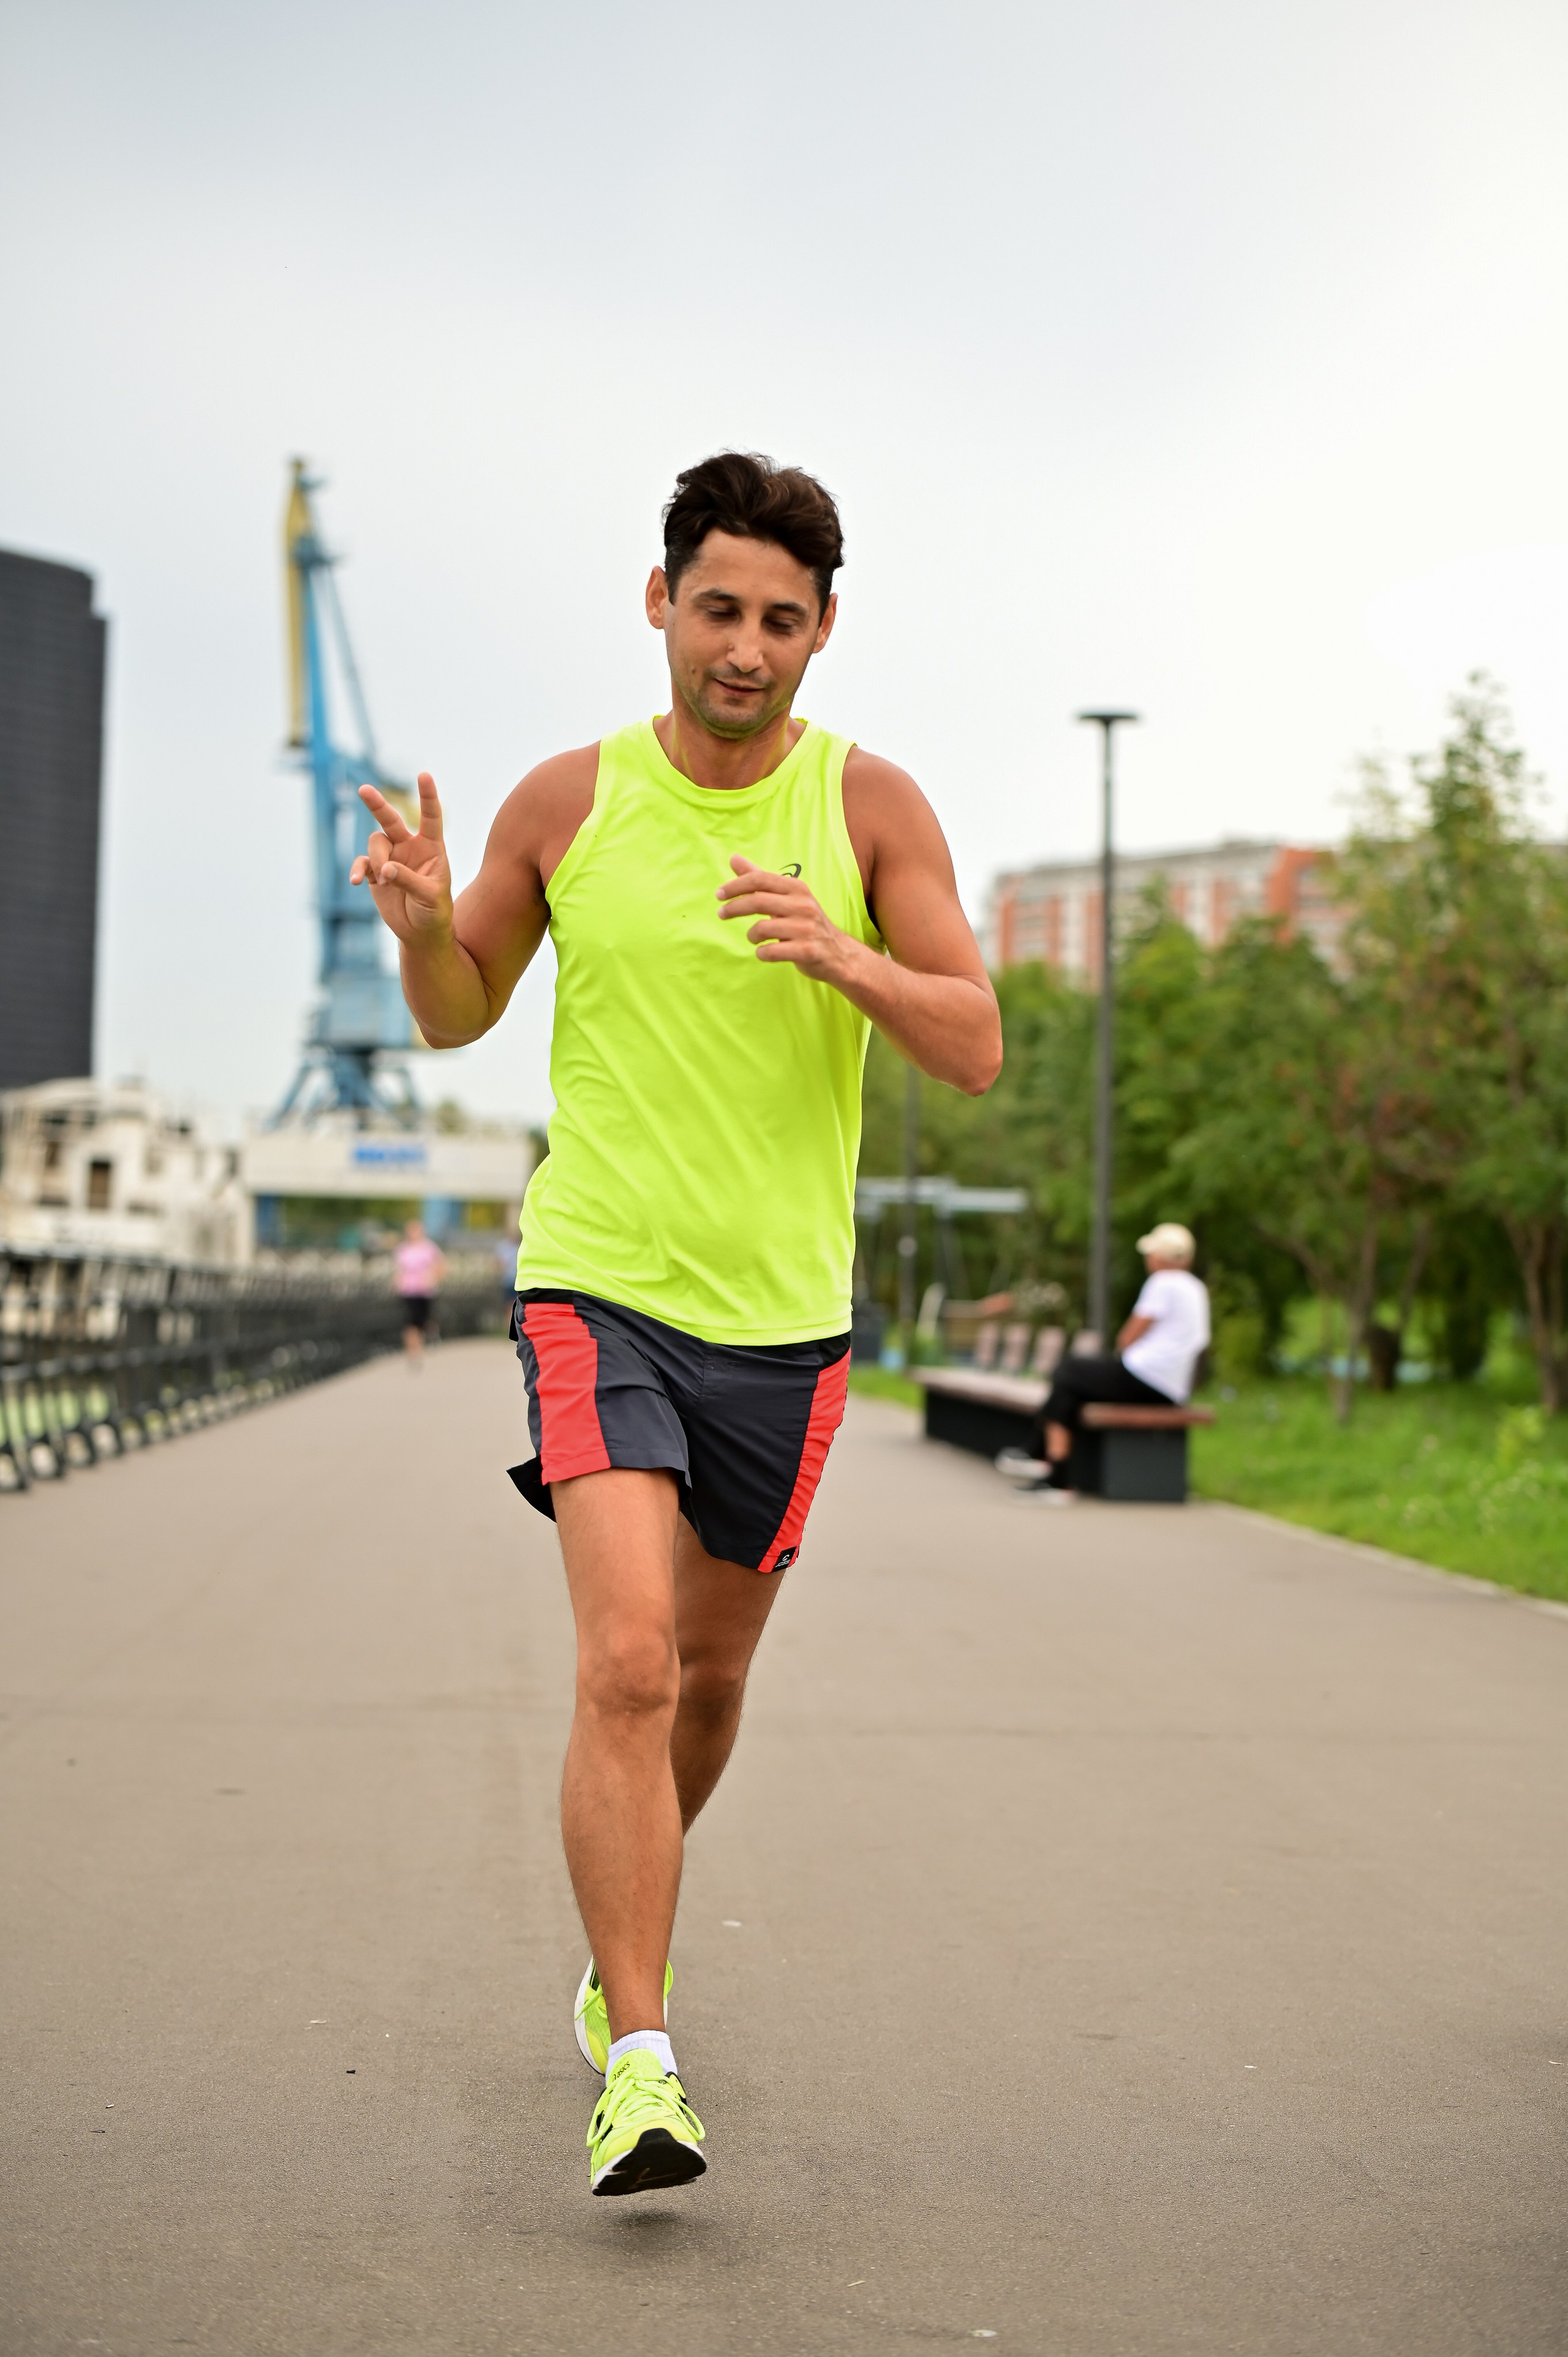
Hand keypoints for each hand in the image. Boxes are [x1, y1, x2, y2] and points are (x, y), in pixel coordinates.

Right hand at [351, 773, 452, 944]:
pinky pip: (362, 863)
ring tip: (385, 879)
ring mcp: (390, 857)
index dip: (427, 796)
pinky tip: (357, 881)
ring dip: (376, 859)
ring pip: (374, 843)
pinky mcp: (375, 872)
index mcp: (431, 847)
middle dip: (377, 805)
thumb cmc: (434, 911)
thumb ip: (408, 880)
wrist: (421, 931)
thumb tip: (384, 869)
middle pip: (391, 820)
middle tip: (364, 790)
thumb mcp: (429, 897)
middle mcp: (409, 847)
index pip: (431, 817)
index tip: (424, 774)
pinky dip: (358, 870)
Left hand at [716, 855, 856, 982]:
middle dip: (734, 908)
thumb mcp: (786, 898)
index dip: (735, 886)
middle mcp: (803, 905)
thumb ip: (759, 879)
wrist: (839, 954)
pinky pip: (772, 952)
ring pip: (762, 928)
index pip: (760, 879)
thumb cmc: (805, 924)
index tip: (719, 894)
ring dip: (751, 935)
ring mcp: (807, 929)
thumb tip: (734, 858)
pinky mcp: (808, 951)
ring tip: (754, 938)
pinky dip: (762, 953)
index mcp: (797, 889)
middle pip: (758, 901)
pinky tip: (764, 952)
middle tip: (721, 914)